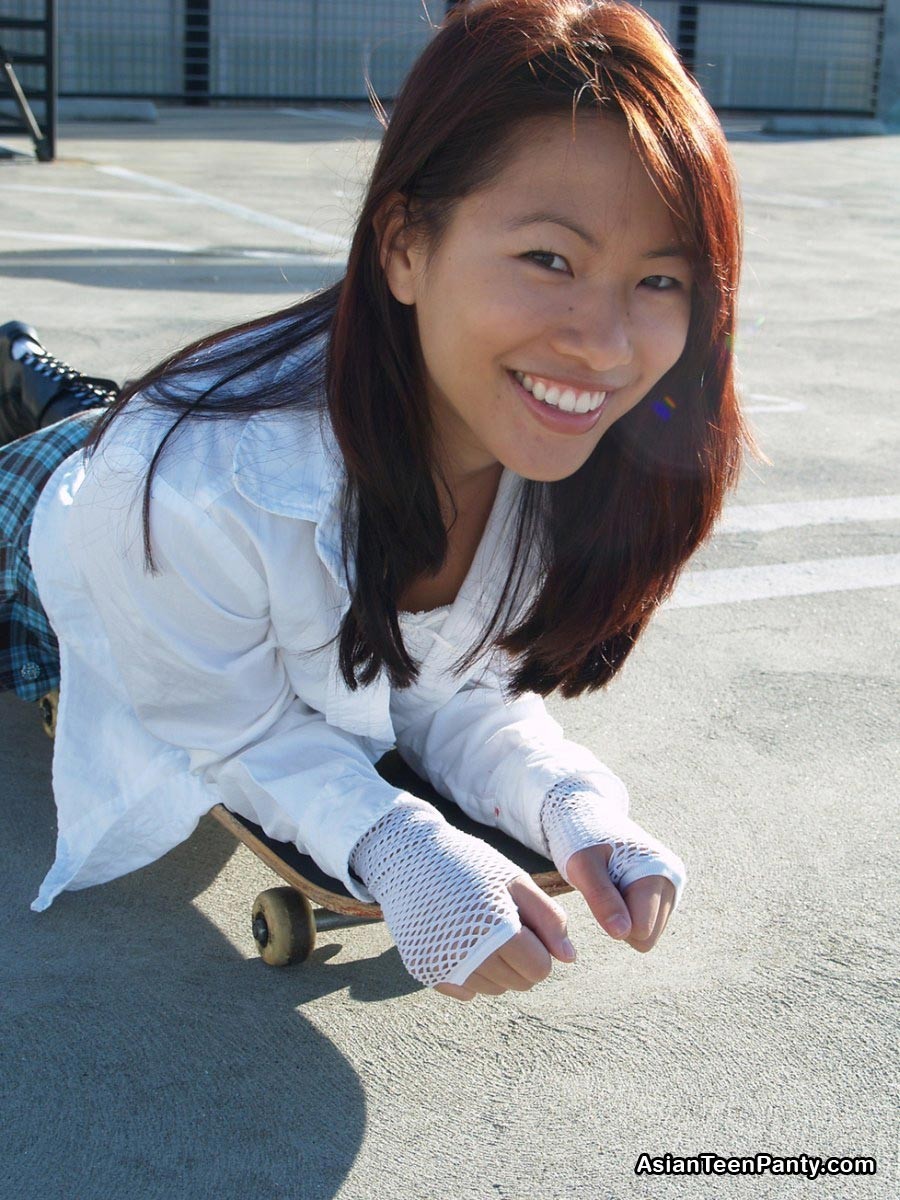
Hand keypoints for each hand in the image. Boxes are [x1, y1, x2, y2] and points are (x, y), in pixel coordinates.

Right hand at [435, 874, 574, 1000]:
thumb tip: (569, 958)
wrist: (408, 856)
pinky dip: (469, 971)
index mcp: (498, 931)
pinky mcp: (424, 971)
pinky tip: (459, 939)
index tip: (525, 924)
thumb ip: (548, 918)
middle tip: (502, 923)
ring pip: (493, 989)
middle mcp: (469, 956)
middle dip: (520, 958)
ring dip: (496, 966)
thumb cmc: (468, 864)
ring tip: (480, 927)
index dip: (539, 947)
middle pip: (518, 983)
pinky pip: (464, 990)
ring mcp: (444, 966)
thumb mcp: (514, 880)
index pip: (539, 969)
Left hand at [565, 843, 674, 951]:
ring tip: (614, 886)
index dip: (615, 920)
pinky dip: (632, 911)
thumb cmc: (584, 841)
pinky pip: (651, 922)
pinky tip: (621, 887)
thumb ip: (602, 898)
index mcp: (655, 873)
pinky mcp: (666, 891)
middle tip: (606, 891)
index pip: (642, 931)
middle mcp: (671, 880)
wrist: (592, 819)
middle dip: (623, 922)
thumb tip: (622, 933)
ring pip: (650, 933)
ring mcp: (671, 886)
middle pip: (648, 938)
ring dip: (628, 917)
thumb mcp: (583, 866)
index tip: (601, 893)